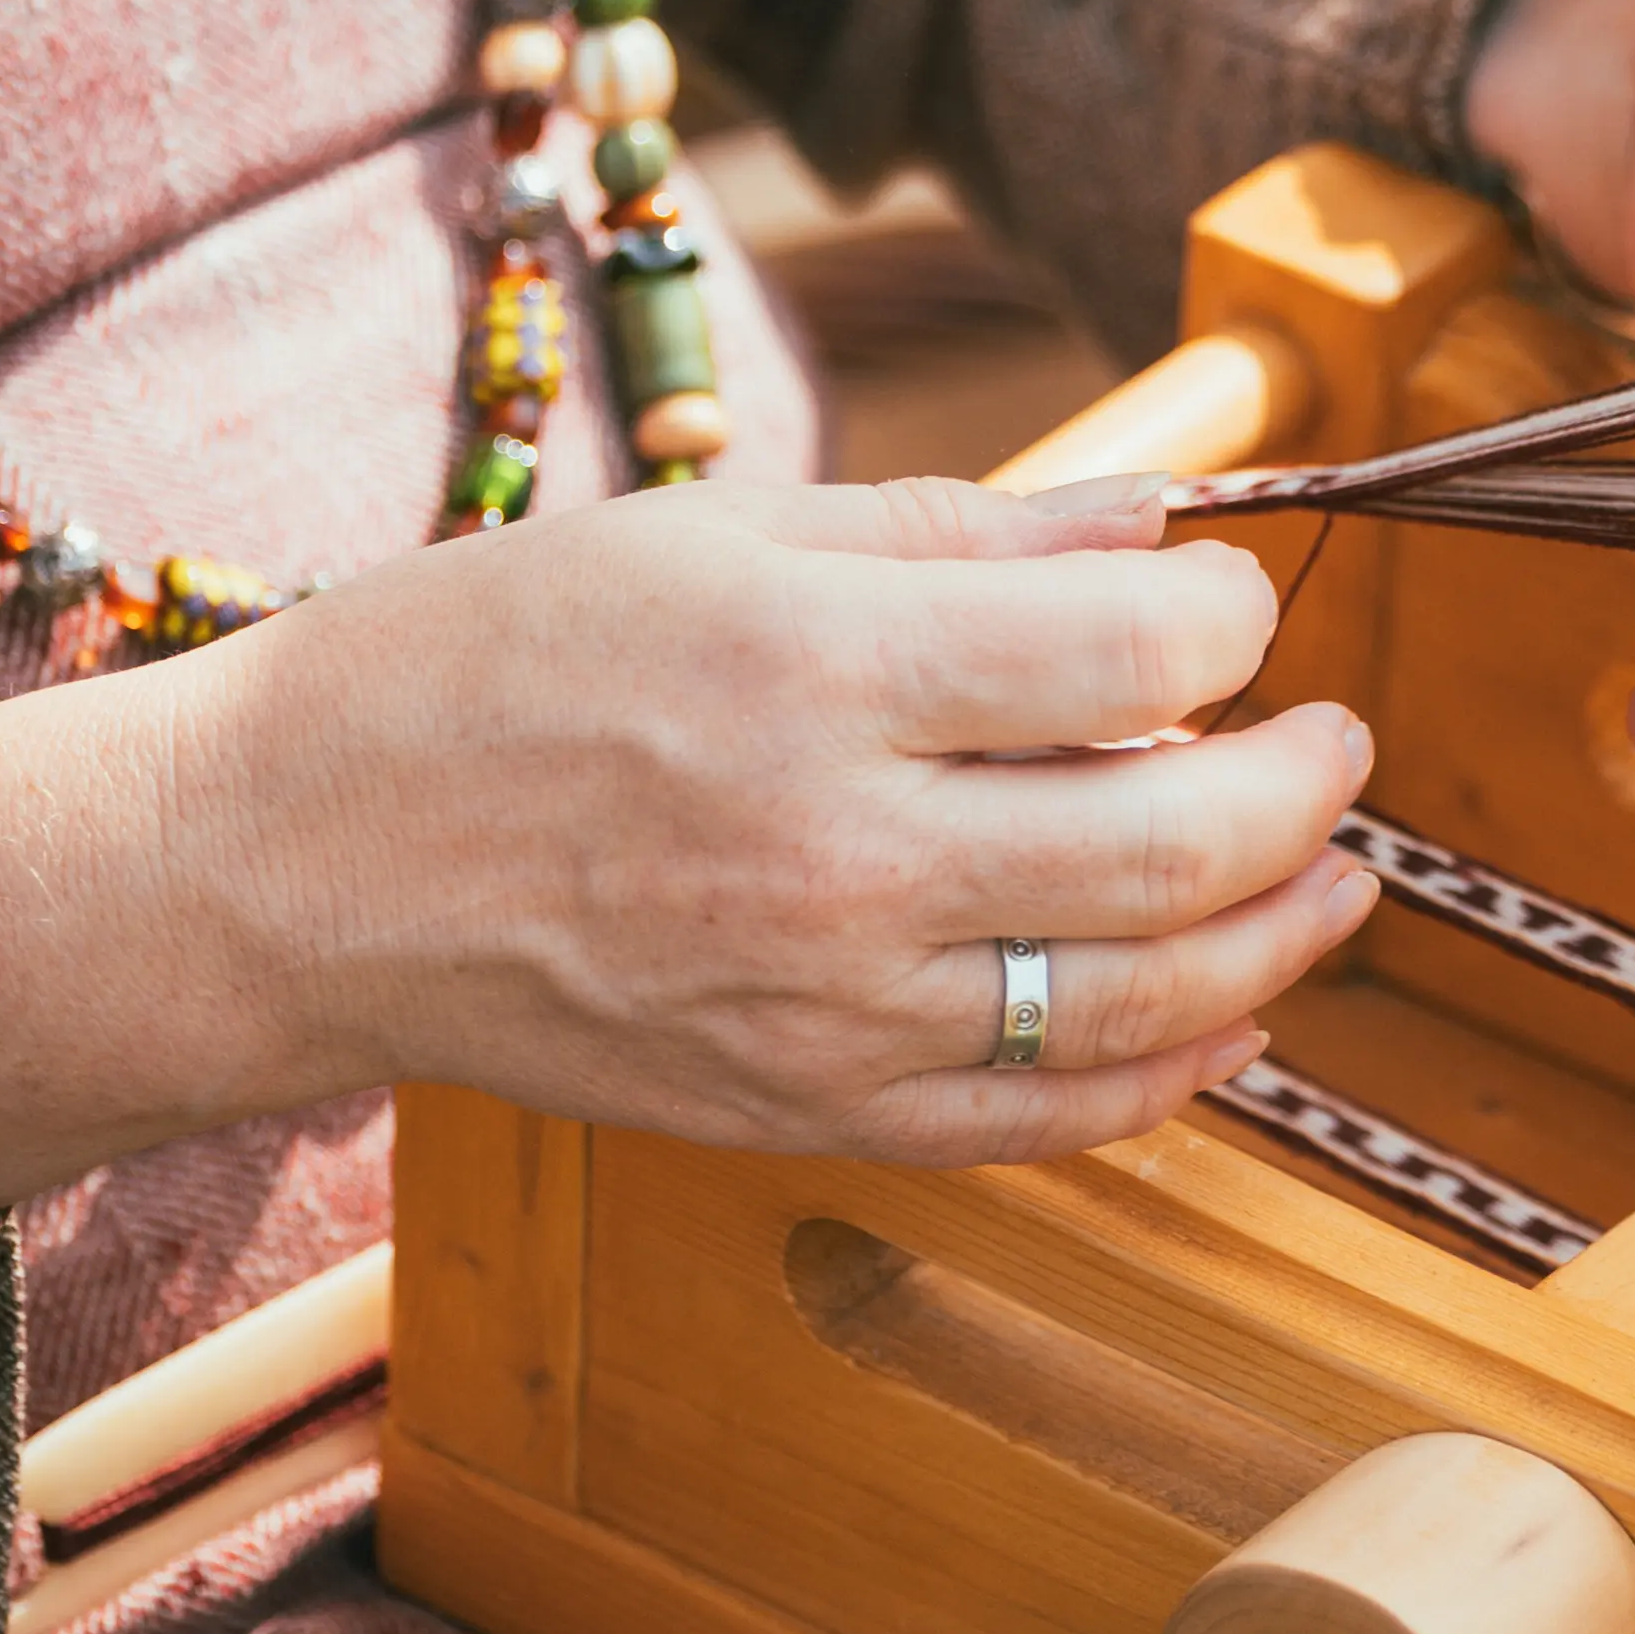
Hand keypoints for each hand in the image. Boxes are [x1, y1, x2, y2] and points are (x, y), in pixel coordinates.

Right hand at [0, 478, 1377, 1268]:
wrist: (296, 868)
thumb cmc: (484, 670)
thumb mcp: (712, 534)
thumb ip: (958, 532)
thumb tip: (1161, 513)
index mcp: (810, 676)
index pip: (1132, 659)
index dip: (1234, 616)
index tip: (1236, 598)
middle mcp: (836, 860)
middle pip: (1179, 843)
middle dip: (1307, 784)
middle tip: (1338, 737)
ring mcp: (828, 1013)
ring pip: (1145, 1000)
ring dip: (1282, 935)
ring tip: (1331, 875)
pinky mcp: (808, 1114)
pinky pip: (1045, 1120)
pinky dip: (1170, 1074)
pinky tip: (1229, 1014)